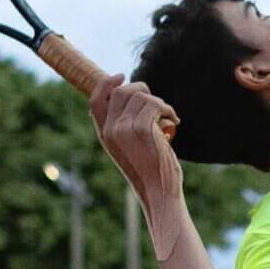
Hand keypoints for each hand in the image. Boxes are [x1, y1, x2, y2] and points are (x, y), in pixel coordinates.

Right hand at [90, 73, 184, 257]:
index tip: (121, 76)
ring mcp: (124, 129)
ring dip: (158, 103)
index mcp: (104, 135)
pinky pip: (155, 104)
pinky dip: (168, 110)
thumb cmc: (149, 173)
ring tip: (167, 118)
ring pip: (140, 96)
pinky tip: (174, 122)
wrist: (158, 192)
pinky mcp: (142, 129)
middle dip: (140, 89)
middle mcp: (110, 130)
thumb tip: (135, 100)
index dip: (107, 83)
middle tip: (157, 103)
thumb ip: (125, 128)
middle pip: (119, 91)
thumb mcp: (129, 149)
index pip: (95, 99)